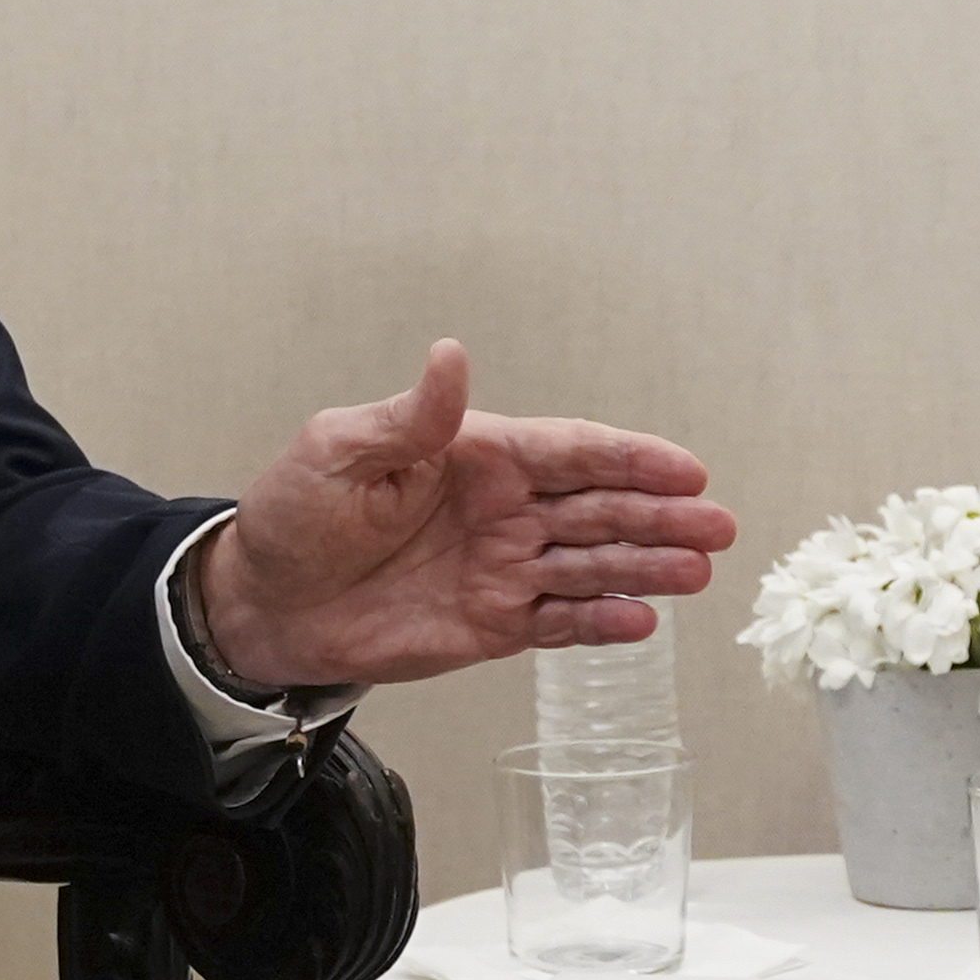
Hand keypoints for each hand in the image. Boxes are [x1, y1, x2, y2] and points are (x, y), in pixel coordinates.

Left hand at [201, 342, 734, 690]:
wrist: (262, 604)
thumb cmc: (295, 516)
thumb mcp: (339, 451)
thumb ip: (408, 418)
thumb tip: (450, 356)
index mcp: (478, 456)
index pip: (570, 452)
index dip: (631, 460)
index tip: (685, 470)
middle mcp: (505, 510)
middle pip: (599, 508)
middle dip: (660, 516)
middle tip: (717, 526)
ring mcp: (505, 568)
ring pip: (593, 564)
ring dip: (646, 567)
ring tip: (698, 572)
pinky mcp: (494, 624)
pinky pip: (560, 621)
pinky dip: (601, 622)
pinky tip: (641, 621)